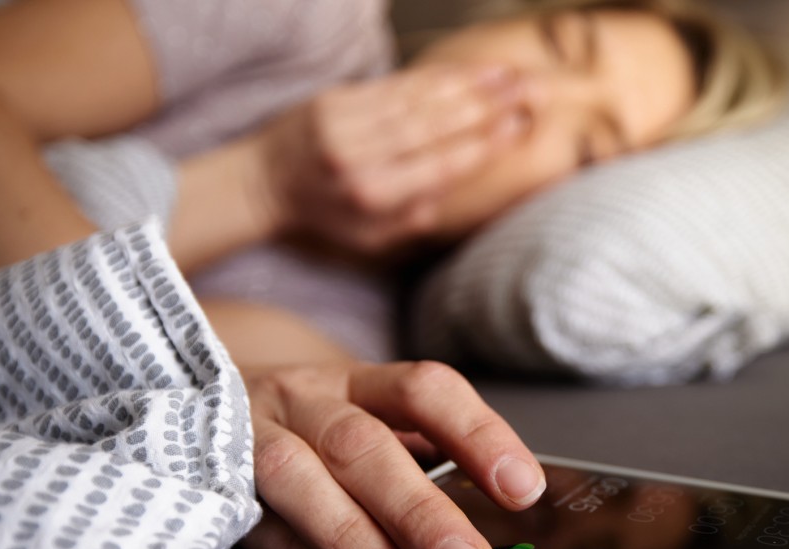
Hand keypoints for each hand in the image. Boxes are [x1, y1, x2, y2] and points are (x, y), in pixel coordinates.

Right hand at [240, 360, 545, 548]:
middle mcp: (303, 399)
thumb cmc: (311, 428)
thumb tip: (496, 516)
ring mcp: (249, 434)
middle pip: (361, 445)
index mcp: (357, 382)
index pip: (424, 390)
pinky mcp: (210, 477)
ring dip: (356, 539)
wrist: (201, 402)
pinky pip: (255, 520)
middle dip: (420, 511)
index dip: (476, 434)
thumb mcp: (366, 421)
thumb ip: (423, 458)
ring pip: (298, 475)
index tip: (522, 488)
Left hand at [253, 64, 531, 252]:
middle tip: (527, 92)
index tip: (519, 128)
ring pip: (419, 101)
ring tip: (506, 75)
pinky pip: (394, 86)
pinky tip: (461, 71)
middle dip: (487, 107)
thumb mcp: (370, 238)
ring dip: (467, 85)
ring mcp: (345, 124)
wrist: (261, 184)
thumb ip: (414, 217)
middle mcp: (360, 157)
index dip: (484, 146)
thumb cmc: (323, 217)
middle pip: (436, 127)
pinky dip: (431, 77)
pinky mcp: (336, 100)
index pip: (441, 166)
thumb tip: (453, 185)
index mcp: (372, 196)